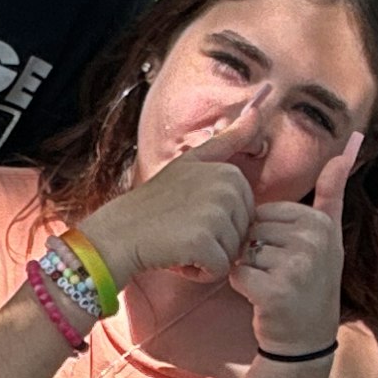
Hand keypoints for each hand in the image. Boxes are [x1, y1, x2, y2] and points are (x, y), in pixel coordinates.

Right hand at [76, 123, 257, 285]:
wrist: (118, 233)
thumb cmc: (153, 204)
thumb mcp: (192, 162)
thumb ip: (229, 139)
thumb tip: (260, 104)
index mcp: (230, 172)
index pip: (244, 215)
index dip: (217, 223)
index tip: (189, 212)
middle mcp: (227, 188)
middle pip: (242, 234)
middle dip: (216, 242)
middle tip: (182, 229)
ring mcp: (217, 213)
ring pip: (232, 254)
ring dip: (207, 258)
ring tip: (178, 241)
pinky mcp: (206, 242)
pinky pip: (219, 270)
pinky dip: (198, 273)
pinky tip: (177, 257)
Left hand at [226, 138, 359, 354]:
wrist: (306, 337)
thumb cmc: (312, 282)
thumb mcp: (328, 236)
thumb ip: (331, 194)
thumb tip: (343, 152)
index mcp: (319, 223)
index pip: (265, 212)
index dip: (267, 235)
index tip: (288, 255)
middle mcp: (312, 241)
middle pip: (252, 229)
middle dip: (255, 251)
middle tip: (279, 273)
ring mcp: (295, 267)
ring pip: (243, 251)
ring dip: (248, 269)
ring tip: (272, 285)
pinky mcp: (275, 291)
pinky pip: (237, 273)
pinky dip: (242, 286)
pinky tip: (261, 298)